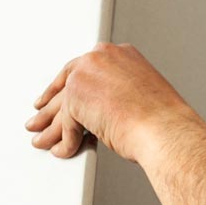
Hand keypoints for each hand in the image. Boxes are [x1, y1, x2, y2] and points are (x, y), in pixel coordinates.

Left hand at [26, 42, 194, 161]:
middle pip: (68, 84)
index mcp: (121, 54)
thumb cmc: (164, 121)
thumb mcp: (142, 96)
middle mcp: (101, 57)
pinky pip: (66, 123)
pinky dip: (65, 141)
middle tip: (40, 120)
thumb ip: (117, 95)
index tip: (57, 96)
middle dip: (52, 107)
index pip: (85, 68)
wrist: (166, 131)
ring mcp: (86, 74)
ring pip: (63, 105)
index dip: (68, 86)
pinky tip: (64, 150)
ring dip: (52, 127)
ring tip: (43, 140)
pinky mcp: (76, 97)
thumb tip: (99, 111)